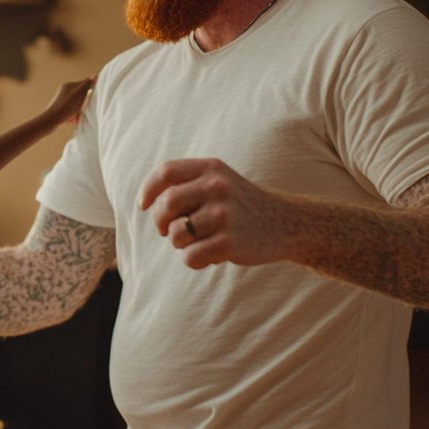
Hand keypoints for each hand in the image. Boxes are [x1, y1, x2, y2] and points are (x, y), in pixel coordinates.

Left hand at [40, 77, 94, 127]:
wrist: (49, 121)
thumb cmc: (65, 108)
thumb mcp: (79, 95)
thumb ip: (87, 84)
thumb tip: (96, 75)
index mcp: (69, 85)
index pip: (85, 85)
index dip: (89, 92)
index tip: (89, 99)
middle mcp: (64, 91)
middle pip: (81, 97)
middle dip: (83, 105)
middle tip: (80, 110)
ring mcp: (61, 100)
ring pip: (77, 105)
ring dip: (78, 112)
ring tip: (74, 117)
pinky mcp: (59, 109)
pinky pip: (71, 112)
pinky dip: (73, 116)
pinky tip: (70, 121)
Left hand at [138, 158, 291, 269]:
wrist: (285, 223)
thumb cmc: (240, 205)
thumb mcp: (219, 180)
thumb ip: (186, 183)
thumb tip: (146, 202)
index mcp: (211, 168)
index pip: (166, 171)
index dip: (148, 189)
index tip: (143, 205)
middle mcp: (217, 187)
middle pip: (166, 204)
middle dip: (160, 221)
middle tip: (168, 231)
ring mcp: (224, 215)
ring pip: (176, 234)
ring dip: (179, 243)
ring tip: (198, 241)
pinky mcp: (229, 242)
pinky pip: (190, 257)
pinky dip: (194, 260)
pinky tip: (211, 255)